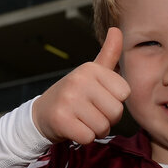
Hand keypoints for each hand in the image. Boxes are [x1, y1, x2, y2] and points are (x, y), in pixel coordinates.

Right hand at [32, 27, 130, 143]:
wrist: (42, 113)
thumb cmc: (75, 93)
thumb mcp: (92, 72)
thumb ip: (109, 53)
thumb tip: (116, 29)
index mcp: (91, 68)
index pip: (125, 93)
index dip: (115, 101)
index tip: (100, 99)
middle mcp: (79, 80)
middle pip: (116, 111)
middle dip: (107, 118)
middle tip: (90, 112)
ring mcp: (68, 99)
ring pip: (103, 126)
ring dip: (96, 130)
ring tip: (82, 120)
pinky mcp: (60, 119)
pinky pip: (88, 137)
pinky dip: (84, 138)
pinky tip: (74, 128)